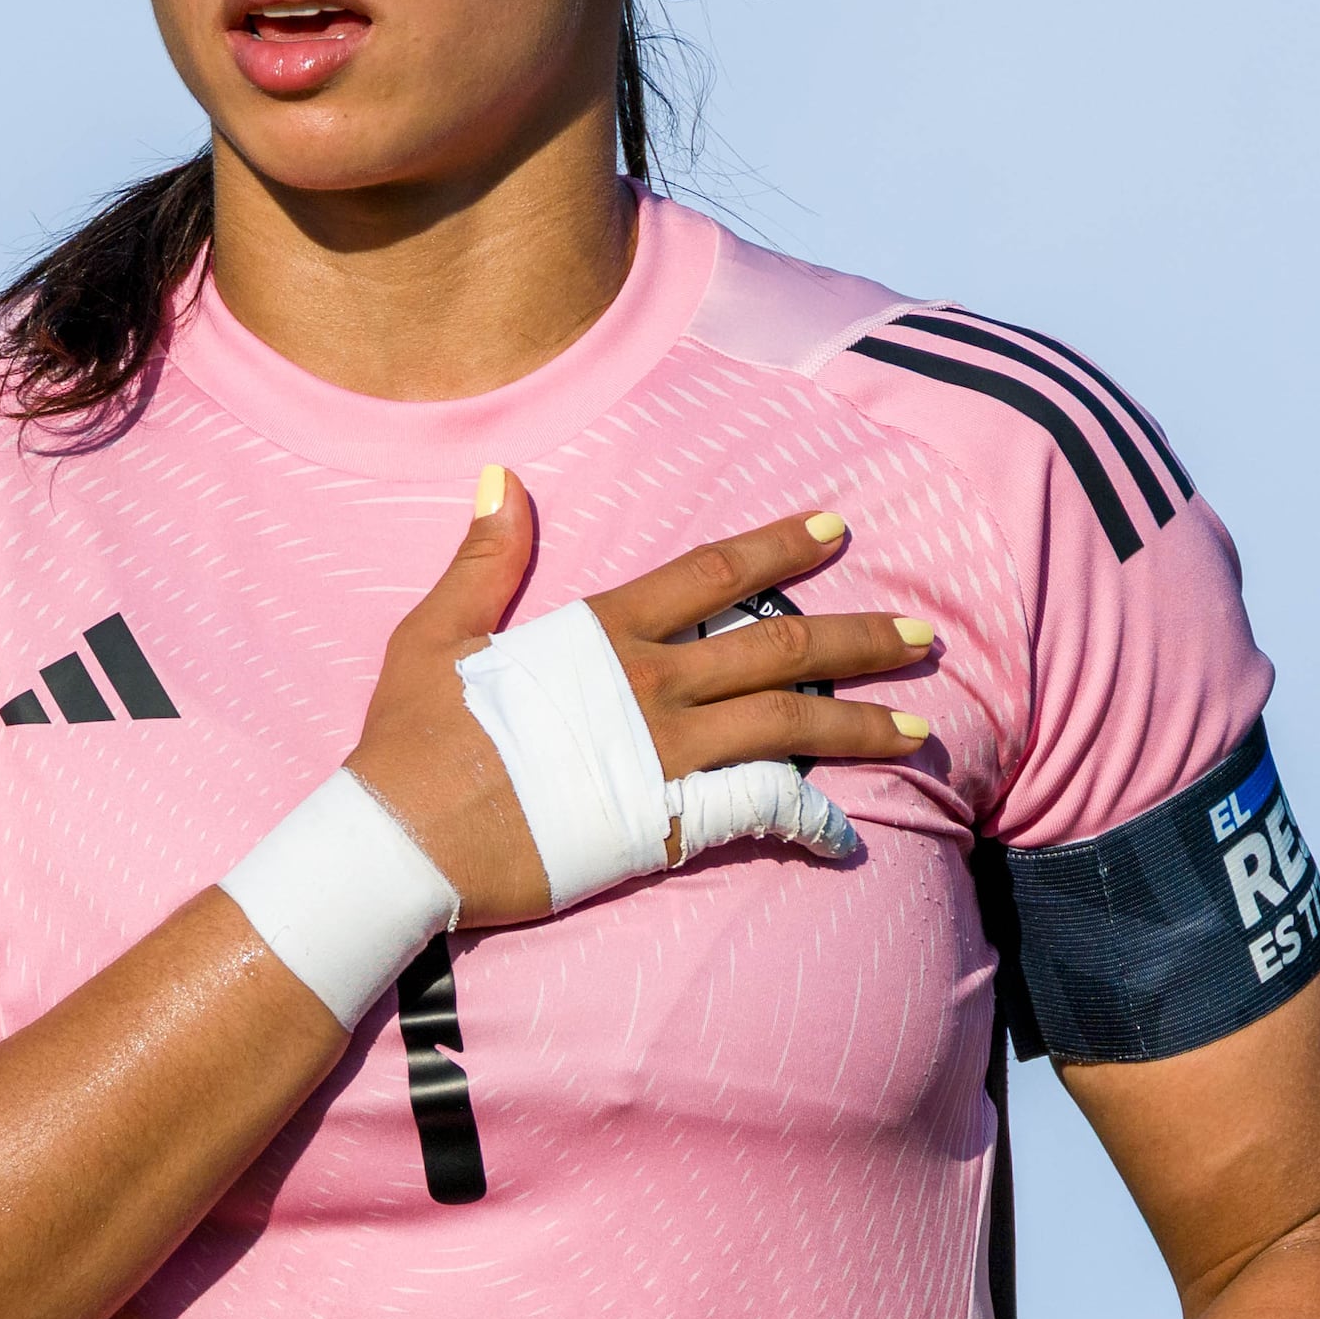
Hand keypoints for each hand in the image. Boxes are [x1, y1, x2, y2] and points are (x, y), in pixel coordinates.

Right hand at [343, 474, 935, 924]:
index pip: (711, 572)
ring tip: (919, 726)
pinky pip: (761, 812)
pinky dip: (812, 819)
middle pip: (777, 645)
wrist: (397, 840)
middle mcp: (648, 683)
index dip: (778, 545)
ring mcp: (663, 756)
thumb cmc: (407, 740)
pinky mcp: (665, 825)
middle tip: (922, 634)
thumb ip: (482, 560)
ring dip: (861, 724)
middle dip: (859, 638)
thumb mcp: (434, 634)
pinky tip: (849, 830)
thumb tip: (502, 479)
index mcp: (599, 631)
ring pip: (789, 725)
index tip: (835, 529)